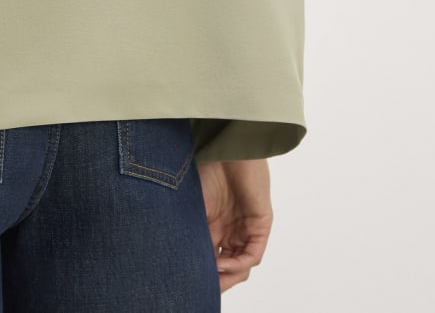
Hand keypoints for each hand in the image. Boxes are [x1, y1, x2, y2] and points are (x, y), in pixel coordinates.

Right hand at [198, 158, 272, 291]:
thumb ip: (187, 229)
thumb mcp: (191, 204)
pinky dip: (238, 264)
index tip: (186, 281)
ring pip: (240, 265)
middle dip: (215, 280)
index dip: (200, 271)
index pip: (209, 257)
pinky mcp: (260, 225)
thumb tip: (173, 256)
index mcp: (213, 224)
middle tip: (200, 288)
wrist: (227, 145)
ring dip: (226, 276)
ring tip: (211, 278)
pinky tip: (222, 263)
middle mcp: (230, 229)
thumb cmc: (205, 166)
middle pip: (226, 266)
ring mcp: (246, 228)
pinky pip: (252, 254)